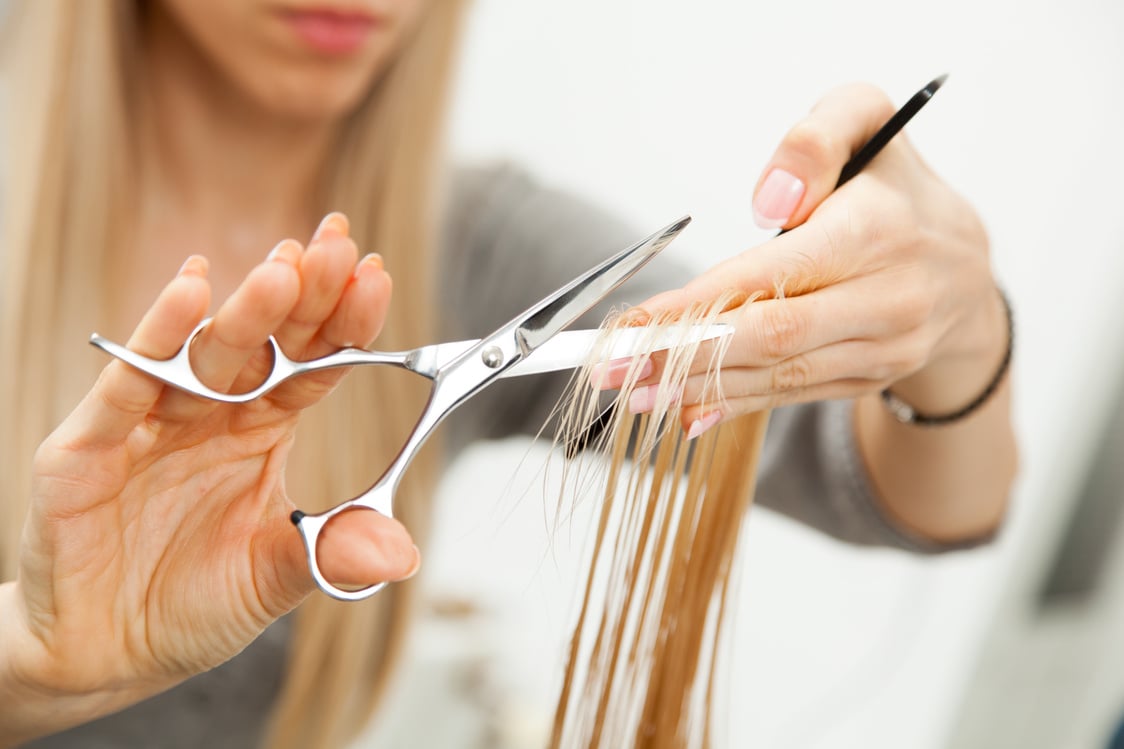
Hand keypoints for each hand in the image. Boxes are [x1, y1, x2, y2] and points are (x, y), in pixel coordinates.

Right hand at [1, 214, 416, 728]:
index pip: (311, 365)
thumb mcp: (274, 578)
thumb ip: (331, 554)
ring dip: (246, 309)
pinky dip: (157, 338)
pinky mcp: (87, 447)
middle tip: (337, 246)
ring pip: (204, 355)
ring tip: (285, 266)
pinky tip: (192, 290)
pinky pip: (127, 386)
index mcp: (261, 431)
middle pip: (265, 343)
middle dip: (303, 293)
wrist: (103, 658)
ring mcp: (150, 426)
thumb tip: (402, 554)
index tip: (377, 276)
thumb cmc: (189, 605)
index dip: (343, 324)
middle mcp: (212, 416)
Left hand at [630, 83, 1007, 435]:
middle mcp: (887, 299)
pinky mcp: (868, 377)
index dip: (700, 303)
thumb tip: (767, 206)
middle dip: (684, 355)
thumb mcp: (866, 121)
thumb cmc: (894, 188)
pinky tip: (684, 408)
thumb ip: (814, 142)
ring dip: (699, 387)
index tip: (636, 319)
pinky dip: (736, 401)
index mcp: (878, 233)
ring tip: (632, 392)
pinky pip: (795, 396)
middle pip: (772, 338)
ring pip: (779, 376)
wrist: (964, 265)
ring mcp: (883, 349)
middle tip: (613, 369)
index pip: (776, 277)